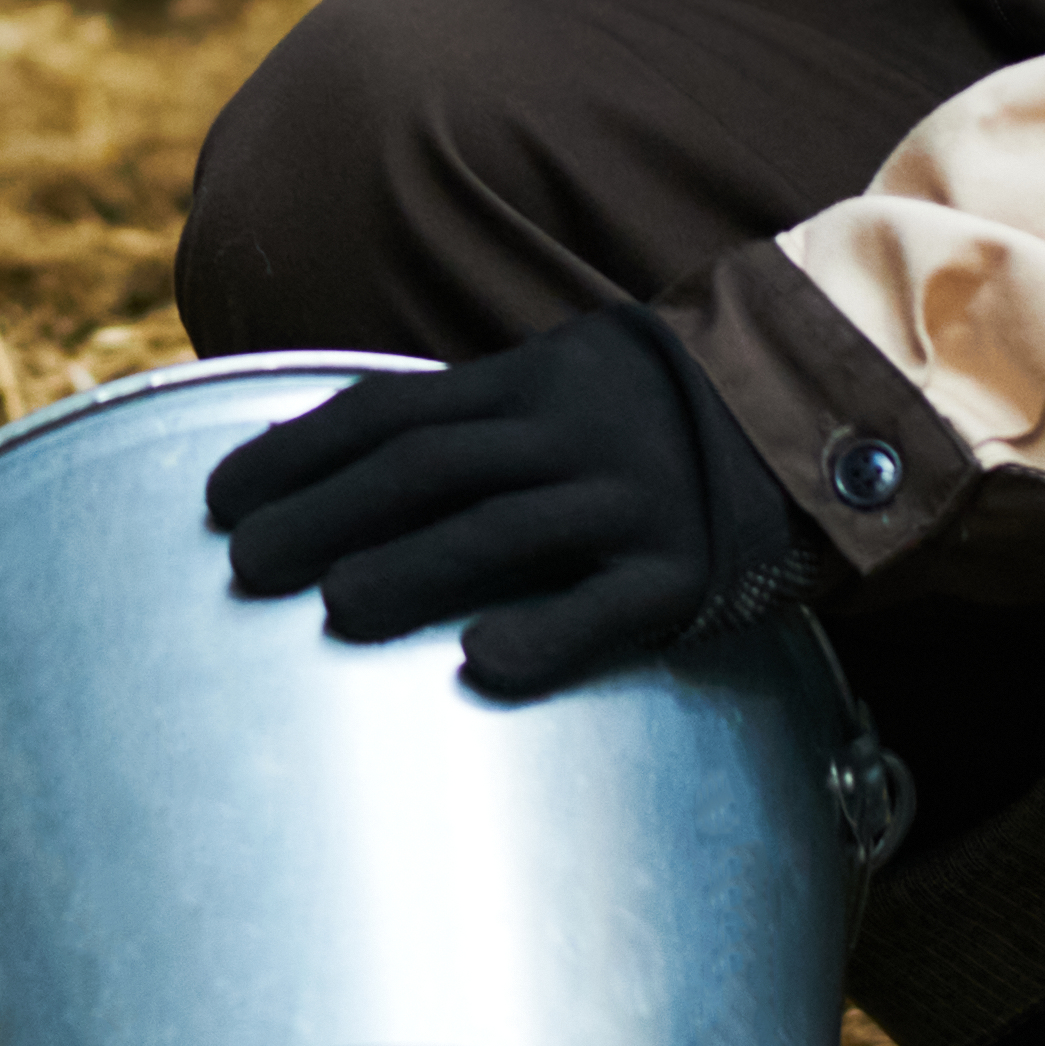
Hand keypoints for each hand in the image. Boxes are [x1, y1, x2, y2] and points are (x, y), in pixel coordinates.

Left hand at [205, 304, 806, 698]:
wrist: (826, 407)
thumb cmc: (662, 414)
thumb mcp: (562, 381)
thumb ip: (469, 417)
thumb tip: (337, 454)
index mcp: (526, 384)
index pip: (389, 411)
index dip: (297, 452)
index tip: (219, 498)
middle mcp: (568, 434)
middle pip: (429, 468)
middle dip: (329, 512)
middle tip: (244, 565)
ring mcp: (629, 501)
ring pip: (506, 528)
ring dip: (415, 568)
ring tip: (335, 610)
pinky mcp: (687, 571)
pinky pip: (612, 604)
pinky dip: (549, 632)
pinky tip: (486, 664)